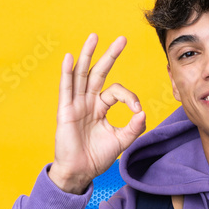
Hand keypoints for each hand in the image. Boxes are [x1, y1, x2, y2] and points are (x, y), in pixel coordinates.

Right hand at [50, 33, 145, 193]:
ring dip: (88, 55)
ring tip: (94, 37)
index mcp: (101, 107)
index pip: (116, 91)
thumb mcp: (121, 141)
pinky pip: (66, 88)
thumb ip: (134, 127)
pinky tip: (70, 58)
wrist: (80, 171)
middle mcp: (88, 101)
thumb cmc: (98, 156)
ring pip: (82, 75)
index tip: (137, 110)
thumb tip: (143, 112)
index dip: (129, 97)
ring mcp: (76, 104)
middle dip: (110, 55)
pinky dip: (67, 73)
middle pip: (99, 72)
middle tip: (122, 39)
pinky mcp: (65, 111)